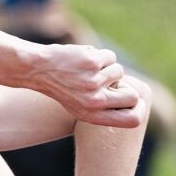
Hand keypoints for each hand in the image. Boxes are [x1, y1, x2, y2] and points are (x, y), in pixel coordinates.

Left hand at [27, 44, 144, 128]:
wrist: (37, 69)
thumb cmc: (60, 88)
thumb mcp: (78, 107)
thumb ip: (104, 108)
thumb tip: (135, 100)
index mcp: (92, 116)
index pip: (132, 120)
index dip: (139, 110)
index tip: (135, 101)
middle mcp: (94, 102)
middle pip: (133, 96)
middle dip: (126, 86)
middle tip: (111, 81)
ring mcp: (94, 81)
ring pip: (119, 72)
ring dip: (107, 67)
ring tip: (87, 70)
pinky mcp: (92, 62)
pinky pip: (110, 56)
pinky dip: (99, 55)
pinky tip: (82, 59)